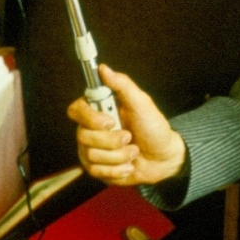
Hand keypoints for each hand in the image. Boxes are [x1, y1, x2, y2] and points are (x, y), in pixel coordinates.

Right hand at [66, 64, 185, 185]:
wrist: (163, 159)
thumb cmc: (153, 127)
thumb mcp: (142, 103)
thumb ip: (122, 84)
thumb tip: (103, 68)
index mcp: (100, 111)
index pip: (76, 110)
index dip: (89, 117)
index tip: (110, 121)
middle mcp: (92, 130)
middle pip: (83, 135)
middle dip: (112, 140)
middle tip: (130, 137)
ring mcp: (92, 150)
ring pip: (91, 156)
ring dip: (119, 156)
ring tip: (133, 151)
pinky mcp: (97, 169)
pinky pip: (97, 172)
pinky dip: (118, 169)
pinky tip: (129, 165)